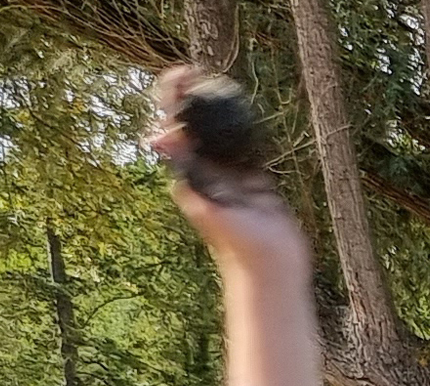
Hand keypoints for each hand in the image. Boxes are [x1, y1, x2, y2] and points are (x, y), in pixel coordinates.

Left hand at [147, 68, 304, 269]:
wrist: (271, 268)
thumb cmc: (237, 243)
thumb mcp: (207, 203)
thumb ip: (188, 170)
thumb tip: (158, 136)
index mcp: (190, 174)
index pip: (176, 128)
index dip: (173, 100)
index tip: (181, 75)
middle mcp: (207, 172)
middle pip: (196, 127)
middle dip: (190, 100)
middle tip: (193, 72)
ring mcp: (231, 176)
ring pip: (221, 136)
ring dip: (217, 112)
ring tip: (214, 83)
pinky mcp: (256, 181)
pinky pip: (249, 149)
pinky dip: (247, 131)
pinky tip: (246, 114)